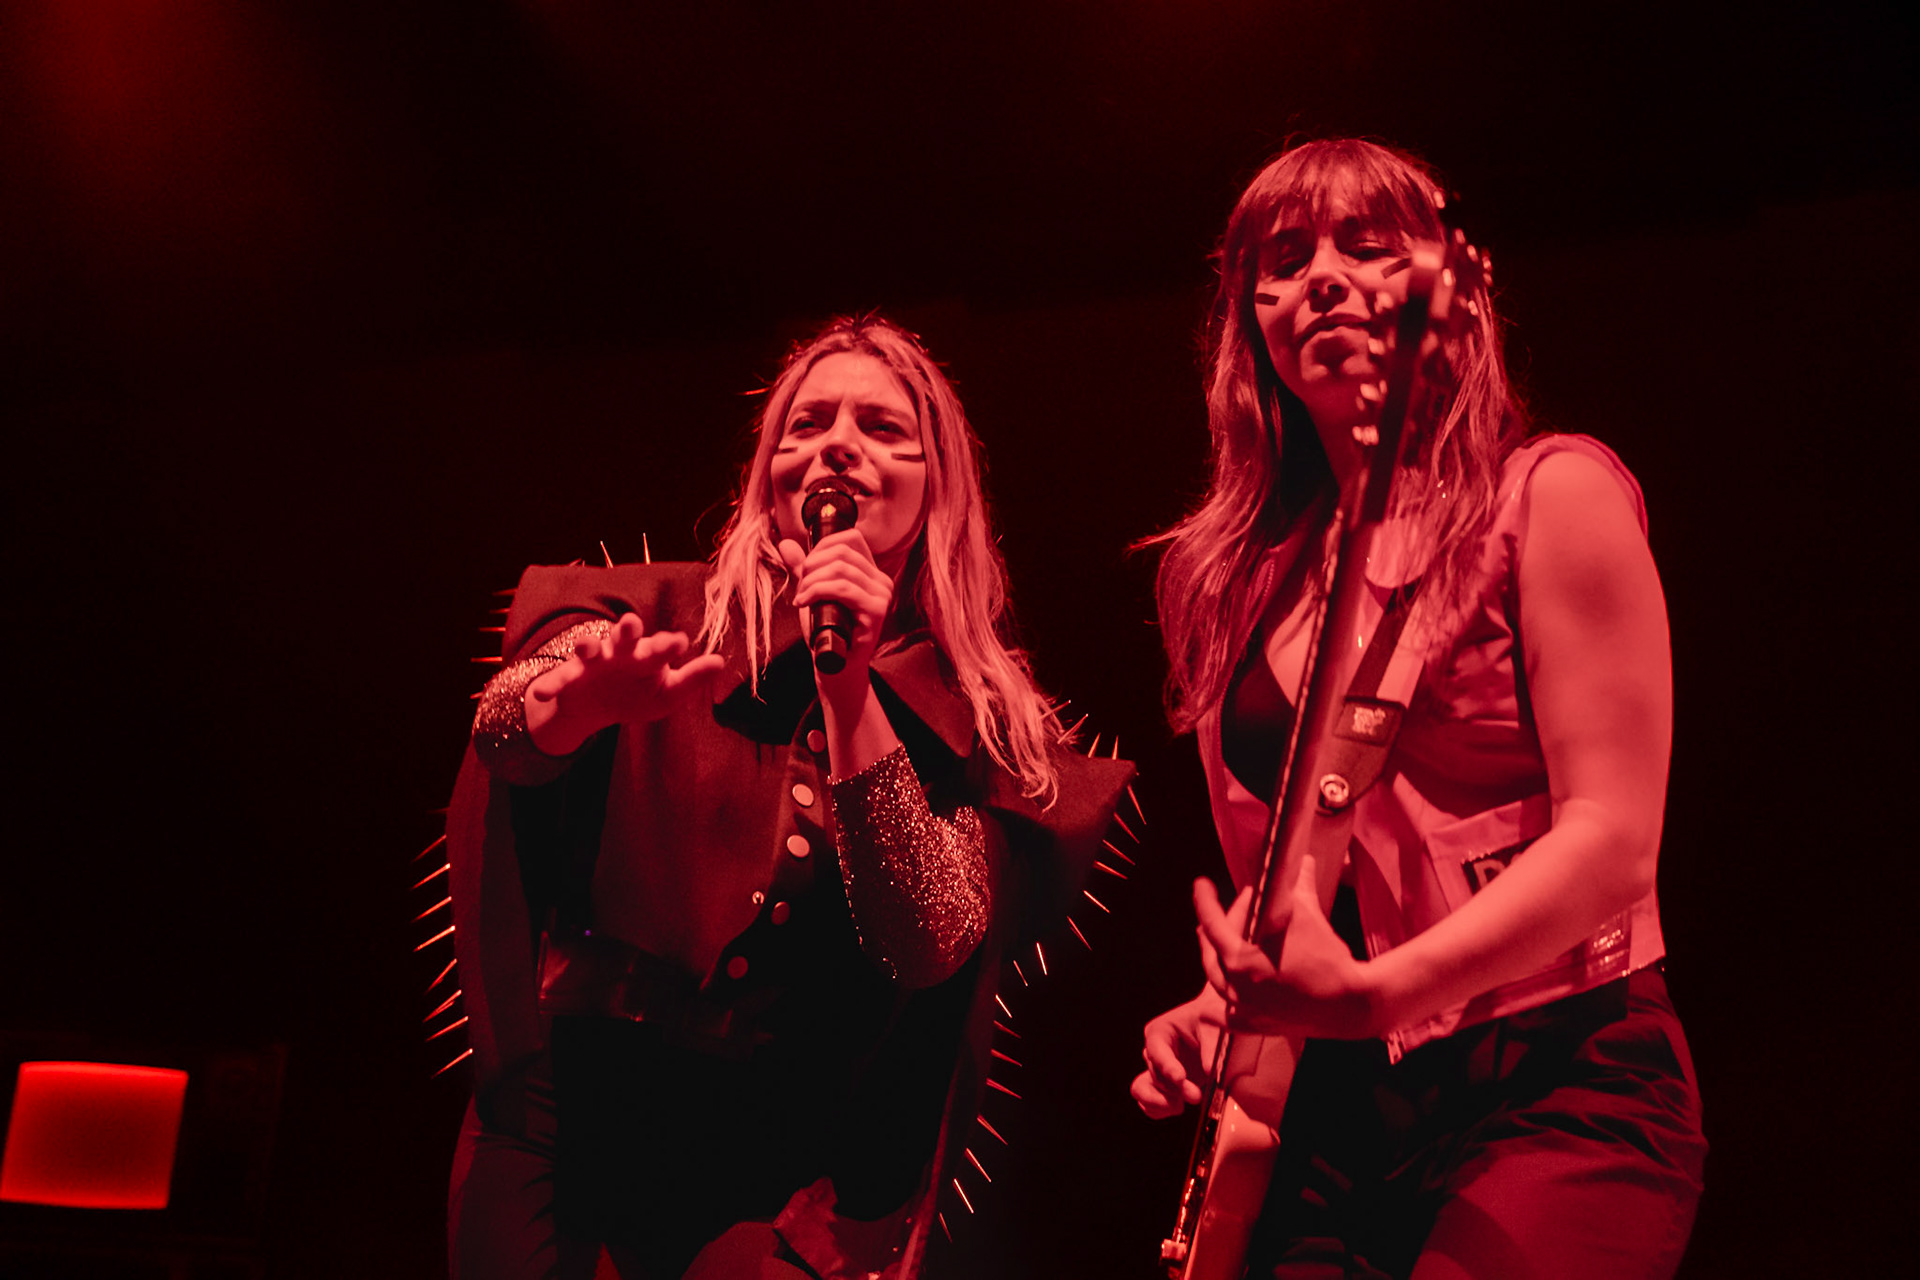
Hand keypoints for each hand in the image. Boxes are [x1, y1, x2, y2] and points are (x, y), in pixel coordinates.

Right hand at [527, 612, 724, 753]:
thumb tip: (721, 662)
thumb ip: (692, 678)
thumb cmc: (639, 693)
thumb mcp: (668, 692)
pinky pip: (558, 682)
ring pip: (589, 649)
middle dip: (627, 630)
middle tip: (631, 624)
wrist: (598, 707)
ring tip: (584, 648)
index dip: (667, 645)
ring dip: (587, 646)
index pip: (659, 647)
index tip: (679, 643)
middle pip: (623, 636)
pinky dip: (549, 687)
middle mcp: (619, 652)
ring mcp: (592, 663)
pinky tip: (540, 696)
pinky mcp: (569, 679)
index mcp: (646, 654)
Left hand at [777, 530, 895, 704]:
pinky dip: (817, 591)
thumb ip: (802, 569)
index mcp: (871, 573)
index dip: (823, 545)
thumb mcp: (812, 593)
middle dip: (812, 565)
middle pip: (842, 551)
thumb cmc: (826, 631)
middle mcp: (882, 581)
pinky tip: (804, 603)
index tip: (806, 567)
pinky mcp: (876, 611)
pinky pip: (842, 588)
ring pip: (840, 569)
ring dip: (811, 581)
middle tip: (800, 587)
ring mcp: (882, 595)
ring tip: (801, 598)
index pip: (852, 538)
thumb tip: (786, 544)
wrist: (835, 667)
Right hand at [1129, 987, 1223, 1119]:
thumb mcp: (1215, 1026)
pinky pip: (1149, 1102)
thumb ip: (1212, 1047)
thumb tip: (1209, 1070)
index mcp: (1160, 1031)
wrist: (1219, 1027)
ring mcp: (1158, 1070)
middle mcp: (1154, 1051)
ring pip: (1143, 1089)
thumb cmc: (1213, 1020)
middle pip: (1155, 1074)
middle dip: (1175, 1088)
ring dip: (1160, 1101)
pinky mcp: (1165, 1086)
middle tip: (1196, 1096)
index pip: (1157, 1051)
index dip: (1167, 1066)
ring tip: (1179, 1107)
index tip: (1180, 1079)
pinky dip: (1158, 1110)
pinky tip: (1176, 1109)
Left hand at [1194, 878, 1379, 1039]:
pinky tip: (1209, 1013)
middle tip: (1242, 906)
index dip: (1205, 900)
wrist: (1352, 1003)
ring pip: (1218, 982)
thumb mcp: (1308, 915)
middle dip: (1224, 923)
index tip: (1201, 885)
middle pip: (1215, 951)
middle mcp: (1236, 987)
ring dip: (1217, 959)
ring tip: (1218, 945)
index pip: (1212, 923)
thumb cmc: (1326, 957)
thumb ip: (1299, 888)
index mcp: (1240, 959)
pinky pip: (1233, 1019)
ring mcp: (1247, 1009)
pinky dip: (1221, 1014)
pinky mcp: (1262, 1025)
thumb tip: (1306, 861)